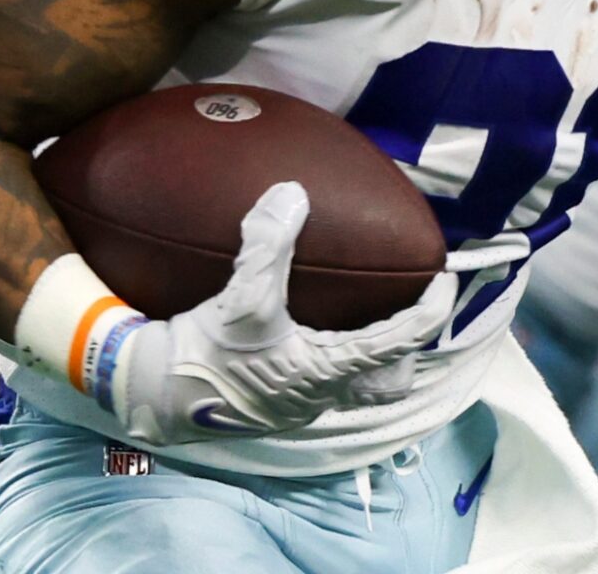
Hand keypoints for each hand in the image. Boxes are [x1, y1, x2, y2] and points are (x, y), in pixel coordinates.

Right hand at [102, 182, 452, 443]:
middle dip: (402, 353)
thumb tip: (291, 192)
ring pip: (352, 386)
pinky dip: (325, 359)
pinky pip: (315, 383)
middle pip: (386, 382)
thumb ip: (268, 244)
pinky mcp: (271, 404)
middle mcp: (320, 394)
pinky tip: (304, 332)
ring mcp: (296, 405)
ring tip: (361, 321)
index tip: (443, 280)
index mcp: (329, 369)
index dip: (430, 310)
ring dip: (365, 358)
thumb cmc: (204, 354)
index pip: (401, 340)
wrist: (153, 397)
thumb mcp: (240, 298)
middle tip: (404, 312)